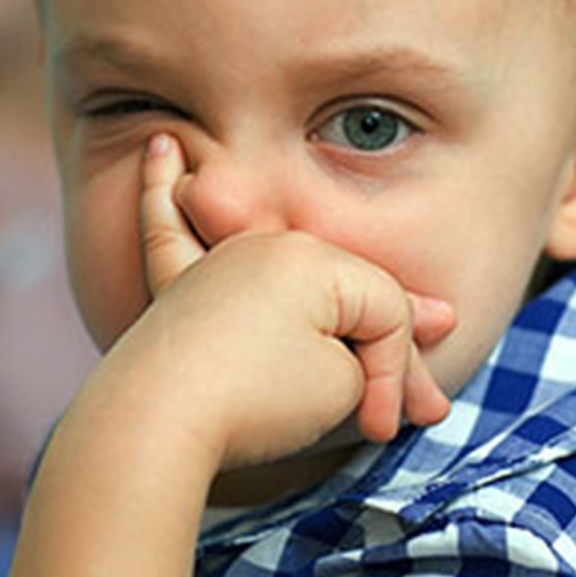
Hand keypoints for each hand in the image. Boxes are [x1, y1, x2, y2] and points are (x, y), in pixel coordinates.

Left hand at [99, 133, 454, 472]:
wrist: (155, 425)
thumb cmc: (253, 403)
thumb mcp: (341, 388)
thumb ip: (369, 358)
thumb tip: (389, 337)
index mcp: (312, 258)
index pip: (386, 310)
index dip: (396, 375)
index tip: (382, 430)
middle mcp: (262, 246)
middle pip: (339, 288)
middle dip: (376, 334)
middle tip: (419, 393)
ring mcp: (214, 264)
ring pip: (277, 264)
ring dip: (286, 252)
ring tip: (326, 268)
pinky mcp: (173, 292)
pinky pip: (166, 227)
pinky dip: (159, 188)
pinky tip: (160, 147)